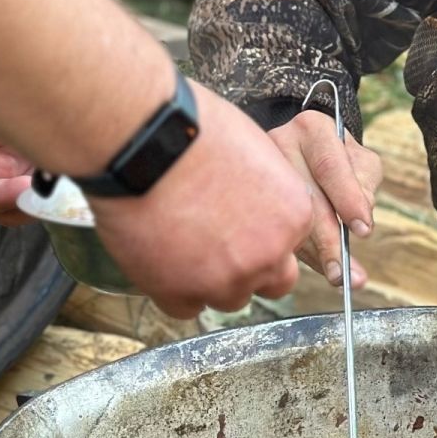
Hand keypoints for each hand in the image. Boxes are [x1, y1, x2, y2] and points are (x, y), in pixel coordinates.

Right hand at [88, 80, 313, 318]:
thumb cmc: (196, 130)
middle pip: (273, 281)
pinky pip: (185, 307)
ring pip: (230, 298)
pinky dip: (174, 288)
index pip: (292, 245)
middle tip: (220, 242)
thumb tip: (264, 204)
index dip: (267, 235)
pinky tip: (160, 256)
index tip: (244, 224)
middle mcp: (267, 255)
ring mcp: (224, 280)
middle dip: (252, 267)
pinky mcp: (179, 293)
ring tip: (183, 242)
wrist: (143, 141)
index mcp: (292, 217)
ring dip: (212, 279)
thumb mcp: (256, 150)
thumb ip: (269, 191)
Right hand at [268, 109, 383, 288]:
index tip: (364, 231)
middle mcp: (279, 144)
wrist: (303, 151)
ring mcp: (257, 170)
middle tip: (346, 272)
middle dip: (328, 240)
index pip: (330, 166)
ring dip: (313, 254)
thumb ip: (365, 184)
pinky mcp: (246, 193)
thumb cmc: (339, 158)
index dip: (348, 200)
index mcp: (311, 129)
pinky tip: (313, 268)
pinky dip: (297, 253)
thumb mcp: (360, 161)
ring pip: (285, 218)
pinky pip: (272, 229)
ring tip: (338, 279)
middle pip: (304, 197)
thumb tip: (356, 219)